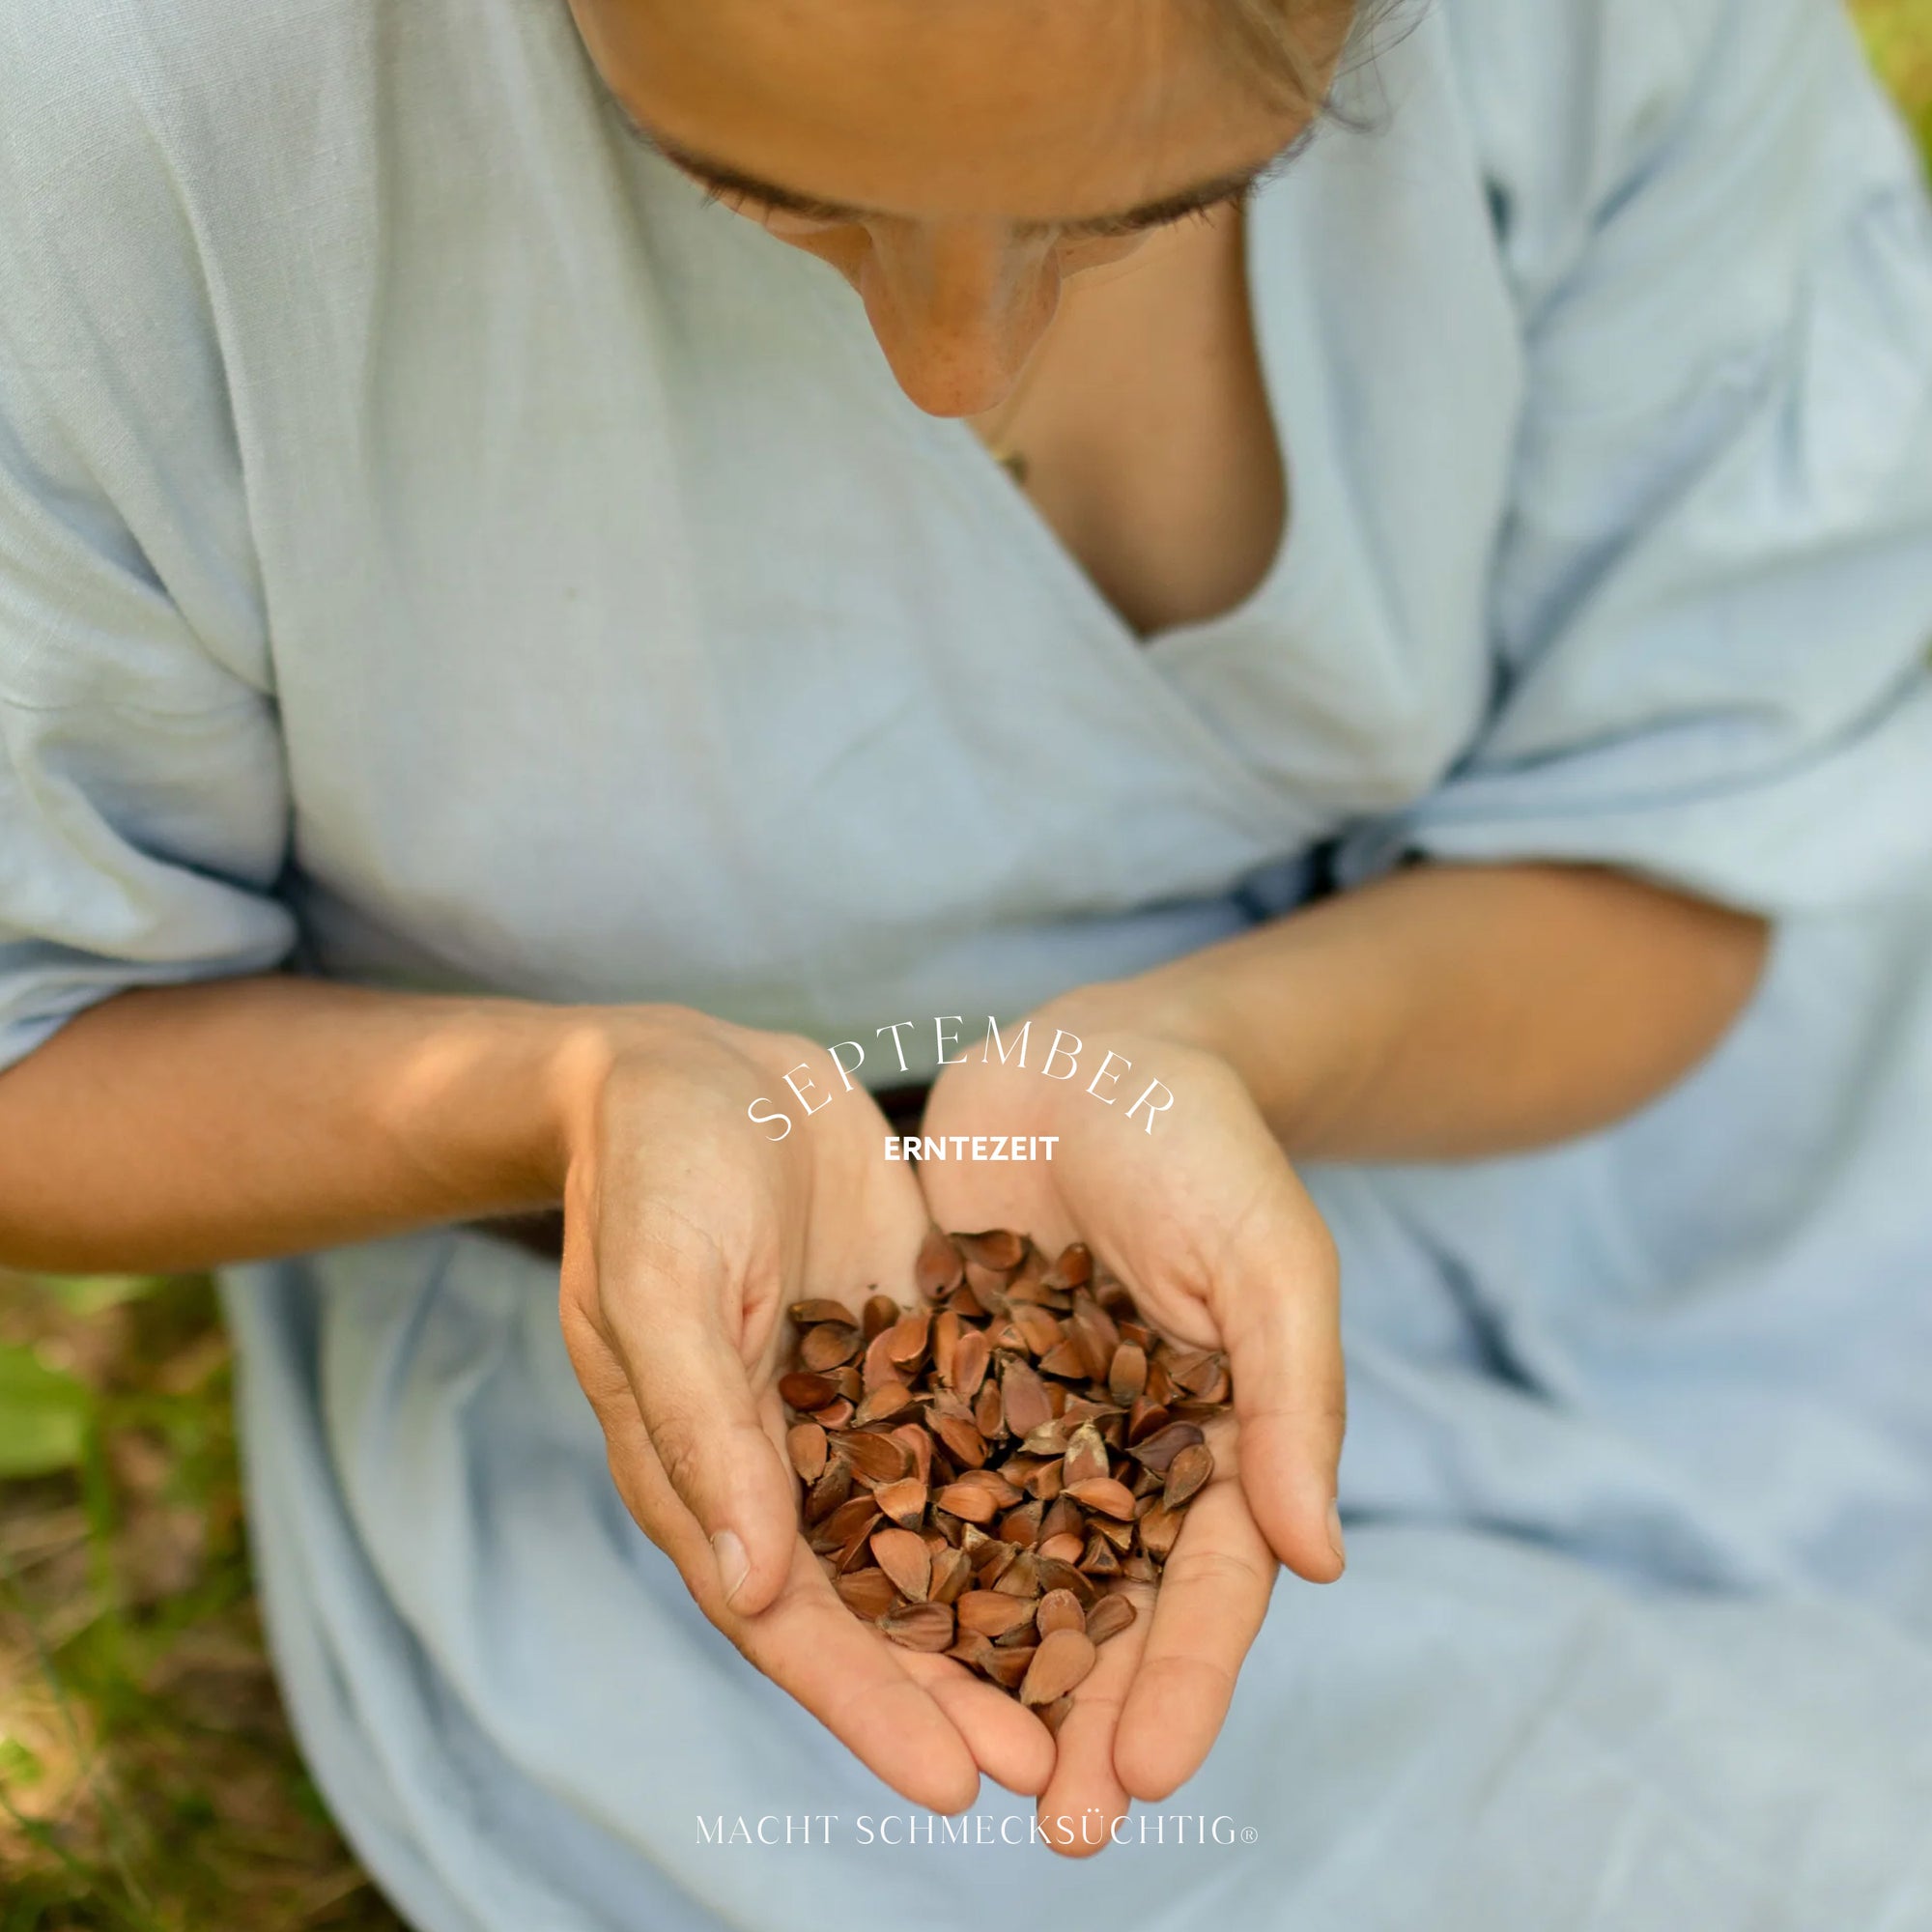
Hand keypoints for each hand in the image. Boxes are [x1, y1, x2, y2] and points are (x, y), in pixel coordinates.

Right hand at [552, 1008, 1054, 1810]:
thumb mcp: (665, 1285)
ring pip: (928, 1535)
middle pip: (868, 1604)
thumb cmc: (654, 1167)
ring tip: (1090, 1698)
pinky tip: (1105, 1534)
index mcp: (702, 1468)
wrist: (698, 1062)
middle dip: (950, 1690)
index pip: (784, 1616)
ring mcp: (848, 1403)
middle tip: (1051, 1776)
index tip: (954, 1779)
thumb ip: (702, 1430)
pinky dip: (1018, 1492)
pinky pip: (966, 1434)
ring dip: (996, 1615)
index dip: (865, 1702)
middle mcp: (779, 1460)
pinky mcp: (904, 1344)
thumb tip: (751, 1584)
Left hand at [916, 986, 1345, 1850]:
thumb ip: (1290, 1398)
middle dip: (1090, 1719)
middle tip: (1062, 1831)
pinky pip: (921, 1483)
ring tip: (956, 1769)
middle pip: (1107, 1608)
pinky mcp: (946, 1379)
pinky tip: (859, 1629)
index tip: (1152, 1777)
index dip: (1187, 1682)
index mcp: (1217, 1440)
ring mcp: (1031, 1425)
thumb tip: (1317, 1557)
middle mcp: (1121, 1454)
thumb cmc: (1203, 1145)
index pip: (1210, 1585)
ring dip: (988, 1670)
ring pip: (1006, 1569)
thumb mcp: (1267, 1258)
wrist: (1086, 1053)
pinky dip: (901, 1555)